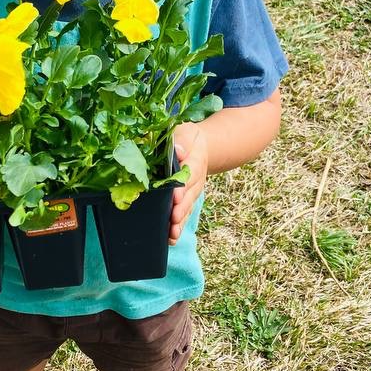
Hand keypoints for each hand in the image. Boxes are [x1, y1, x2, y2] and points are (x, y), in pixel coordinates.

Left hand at [169, 122, 207, 245]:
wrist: (200, 146)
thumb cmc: (188, 138)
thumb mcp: (187, 131)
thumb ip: (182, 140)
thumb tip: (178, 150)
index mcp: (195, 160)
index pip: (190, 174)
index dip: (183, 186)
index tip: (175, 196)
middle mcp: (196, 180)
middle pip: (189, 196)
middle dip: (181, 209)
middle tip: (173, 219)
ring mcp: (193, 192)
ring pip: (187, 208)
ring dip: (180, 222)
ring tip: (172, 233)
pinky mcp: (188, 200)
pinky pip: (184, 214)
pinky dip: (178, 227)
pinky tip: (171, 238)